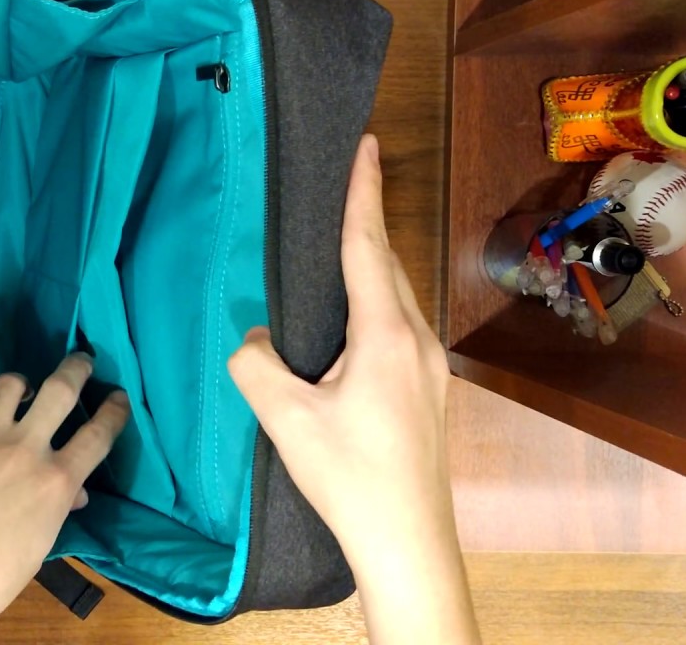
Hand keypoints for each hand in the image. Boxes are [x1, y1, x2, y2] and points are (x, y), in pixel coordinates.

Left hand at [0, 354, 129, 644]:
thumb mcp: (37, 547)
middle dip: (77, 367)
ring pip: (9, 384)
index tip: (118, 397)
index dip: (113, 411)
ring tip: (17, 389)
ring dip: (18, 383)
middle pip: (60, 389)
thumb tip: (73, 494)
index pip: (98, 435)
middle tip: (81, 360)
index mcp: (57, 482)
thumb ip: (56, 510)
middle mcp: (25, 449)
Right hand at [228, 135, 478, 643]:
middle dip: (364, 222)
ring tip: (337, 250)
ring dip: (369, 267)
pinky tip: (351, 325)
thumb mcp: (285, 418)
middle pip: (386, 265)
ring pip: (396, 298)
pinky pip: (399, 326)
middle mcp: (416, 339)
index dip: (363, 192)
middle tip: (343, 186)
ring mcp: (430, 367)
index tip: (366, 144)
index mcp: (385, 334)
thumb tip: (255, 339)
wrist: (407, 541)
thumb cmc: (350, 476)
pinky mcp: (428, 392)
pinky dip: (374, 305)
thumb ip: (256, 364)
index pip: (367, 246)